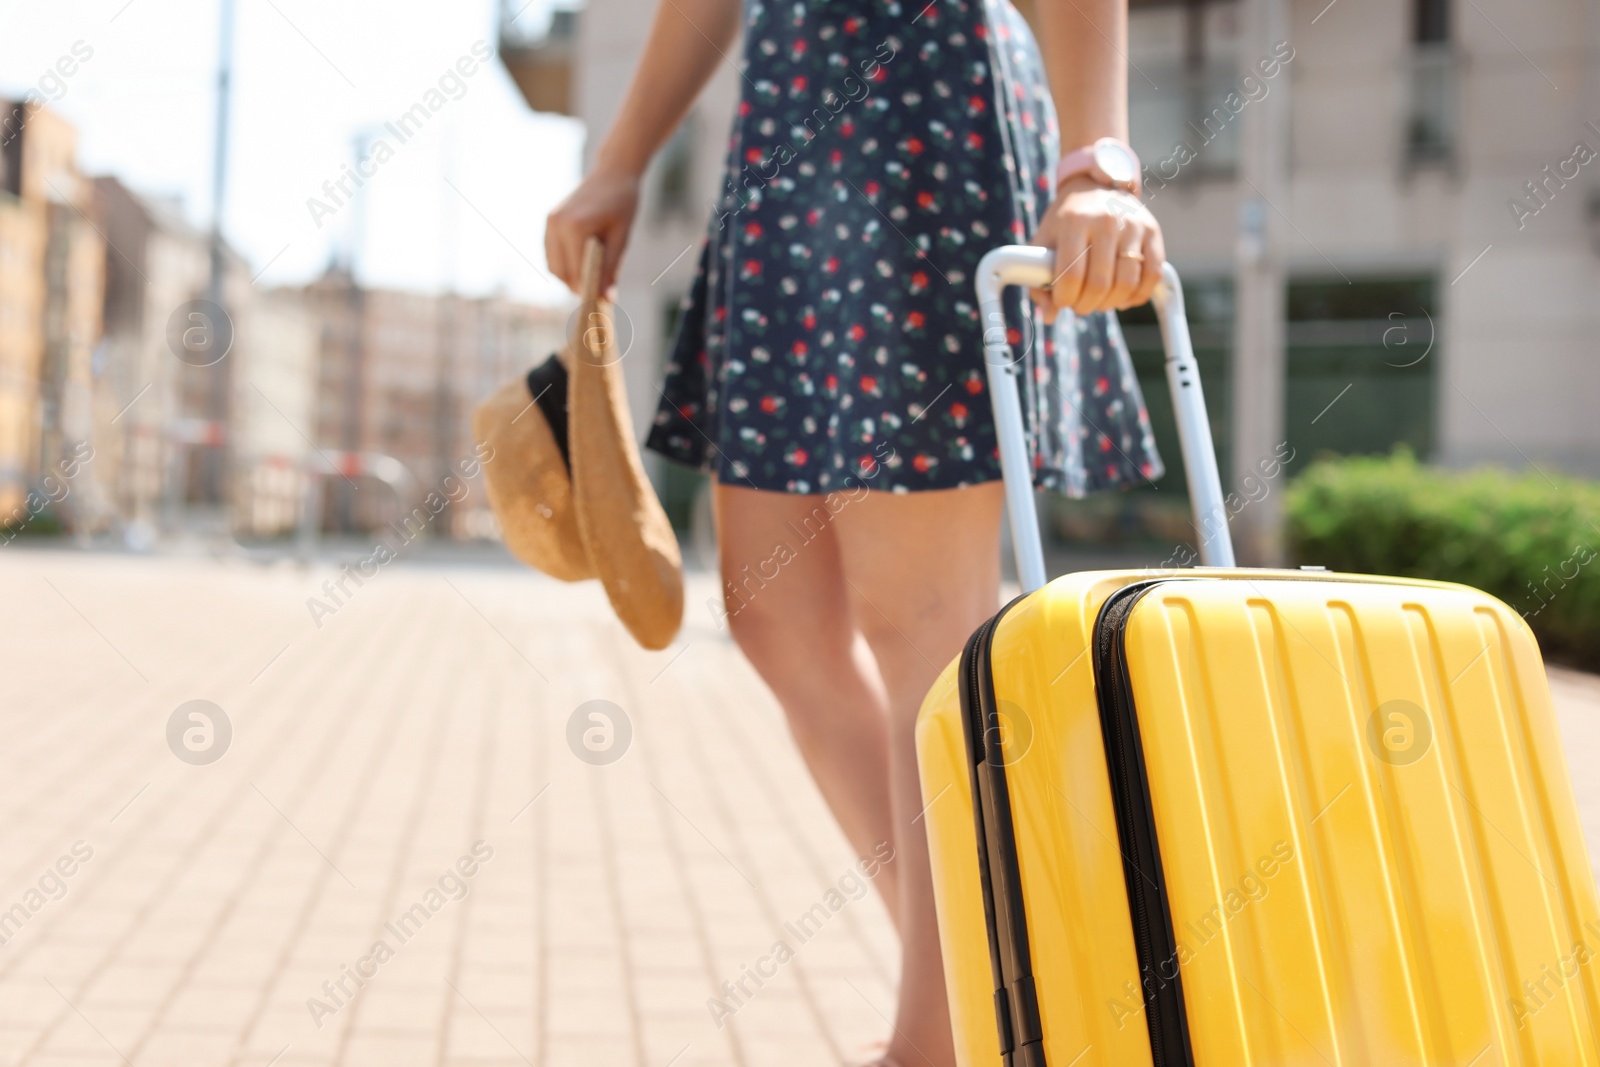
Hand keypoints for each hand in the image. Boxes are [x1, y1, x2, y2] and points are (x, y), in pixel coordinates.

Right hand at [544, 165, 640, 294]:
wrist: (613, 174)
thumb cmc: (622, 204)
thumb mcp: (621, 238)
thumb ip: (611, 268)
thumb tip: (606, 299)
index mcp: (574, 227)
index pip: (576, 272)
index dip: (587, 290)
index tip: (601, 301)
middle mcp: (556, 224)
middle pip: (560, 272)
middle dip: (576, 286)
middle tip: (597, 293)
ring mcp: (550, 221)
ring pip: (552, 264)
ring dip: (568, 276)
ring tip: (590, 279)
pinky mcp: (549, 220)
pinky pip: (551, 252)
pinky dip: (563, 264)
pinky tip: (581, 265)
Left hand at [1028, 174, 1165, 321]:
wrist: (1096, 185)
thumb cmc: (1065, 221)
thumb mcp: (1043, 242)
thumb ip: (1038, 280)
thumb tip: (1049, 316)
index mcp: (1074, 222)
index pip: (1072, 276)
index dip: (1065, 299)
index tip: (1062, 301)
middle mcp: (1106, 220)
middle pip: (1100, 284)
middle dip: (1086, 305)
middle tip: (1080, 305)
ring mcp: (1133, 225)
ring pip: (1127, 284)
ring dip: (1111, 303)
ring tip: (1099, 301)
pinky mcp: (1153, 231)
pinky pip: (1153, 275)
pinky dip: (1138, 295)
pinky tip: (1123, 297)